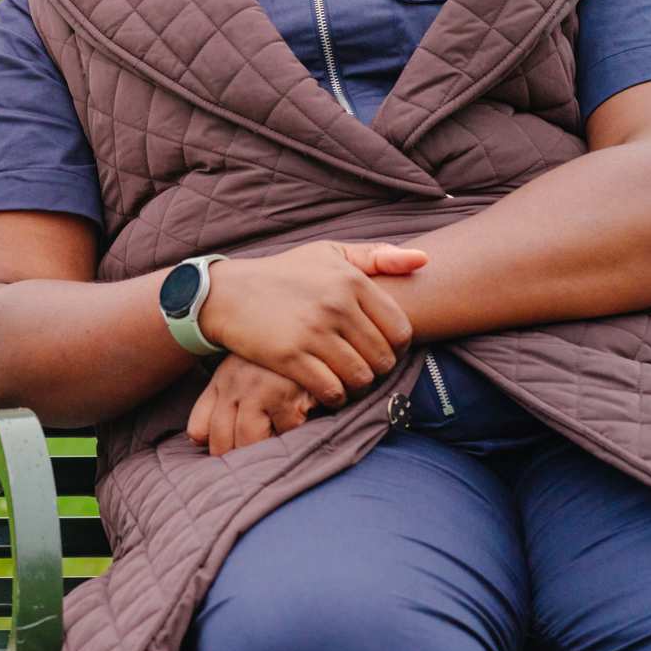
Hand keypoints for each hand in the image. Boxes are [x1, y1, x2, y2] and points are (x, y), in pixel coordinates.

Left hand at [187, 354, 313, 455]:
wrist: (305, 331)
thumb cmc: (275, 360)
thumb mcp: (242, 373)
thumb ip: (217, 402)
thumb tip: (196, 439)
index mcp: (221, 381)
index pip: (199, 426)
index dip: (209, 448)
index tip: (222, 458)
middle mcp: (233, 386)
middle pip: (221, 442)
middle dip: (237, 457)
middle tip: (254, 462)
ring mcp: (257, 390)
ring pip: (248, 442)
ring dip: (264, 449)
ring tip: (277, 439)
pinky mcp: (284, 395)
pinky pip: (285, 432)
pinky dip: (294, 432)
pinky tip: (301, 416)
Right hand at [197, 242, 424, 407]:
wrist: (225, 293)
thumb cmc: (283, 274)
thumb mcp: (328, 254)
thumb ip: (377, 256)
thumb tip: (425, 261)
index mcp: (350, 280)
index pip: (400, 329)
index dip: (397, 347)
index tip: (380, 350)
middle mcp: (336, 305)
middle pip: (382, 358)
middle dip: (377, 369)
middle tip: (361, 369)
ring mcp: (312, 332)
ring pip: (360, 377)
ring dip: (357, 386)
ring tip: (346, 381)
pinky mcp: (290, 357)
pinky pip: (331, 389)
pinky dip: (334, 397)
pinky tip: (326, 391)